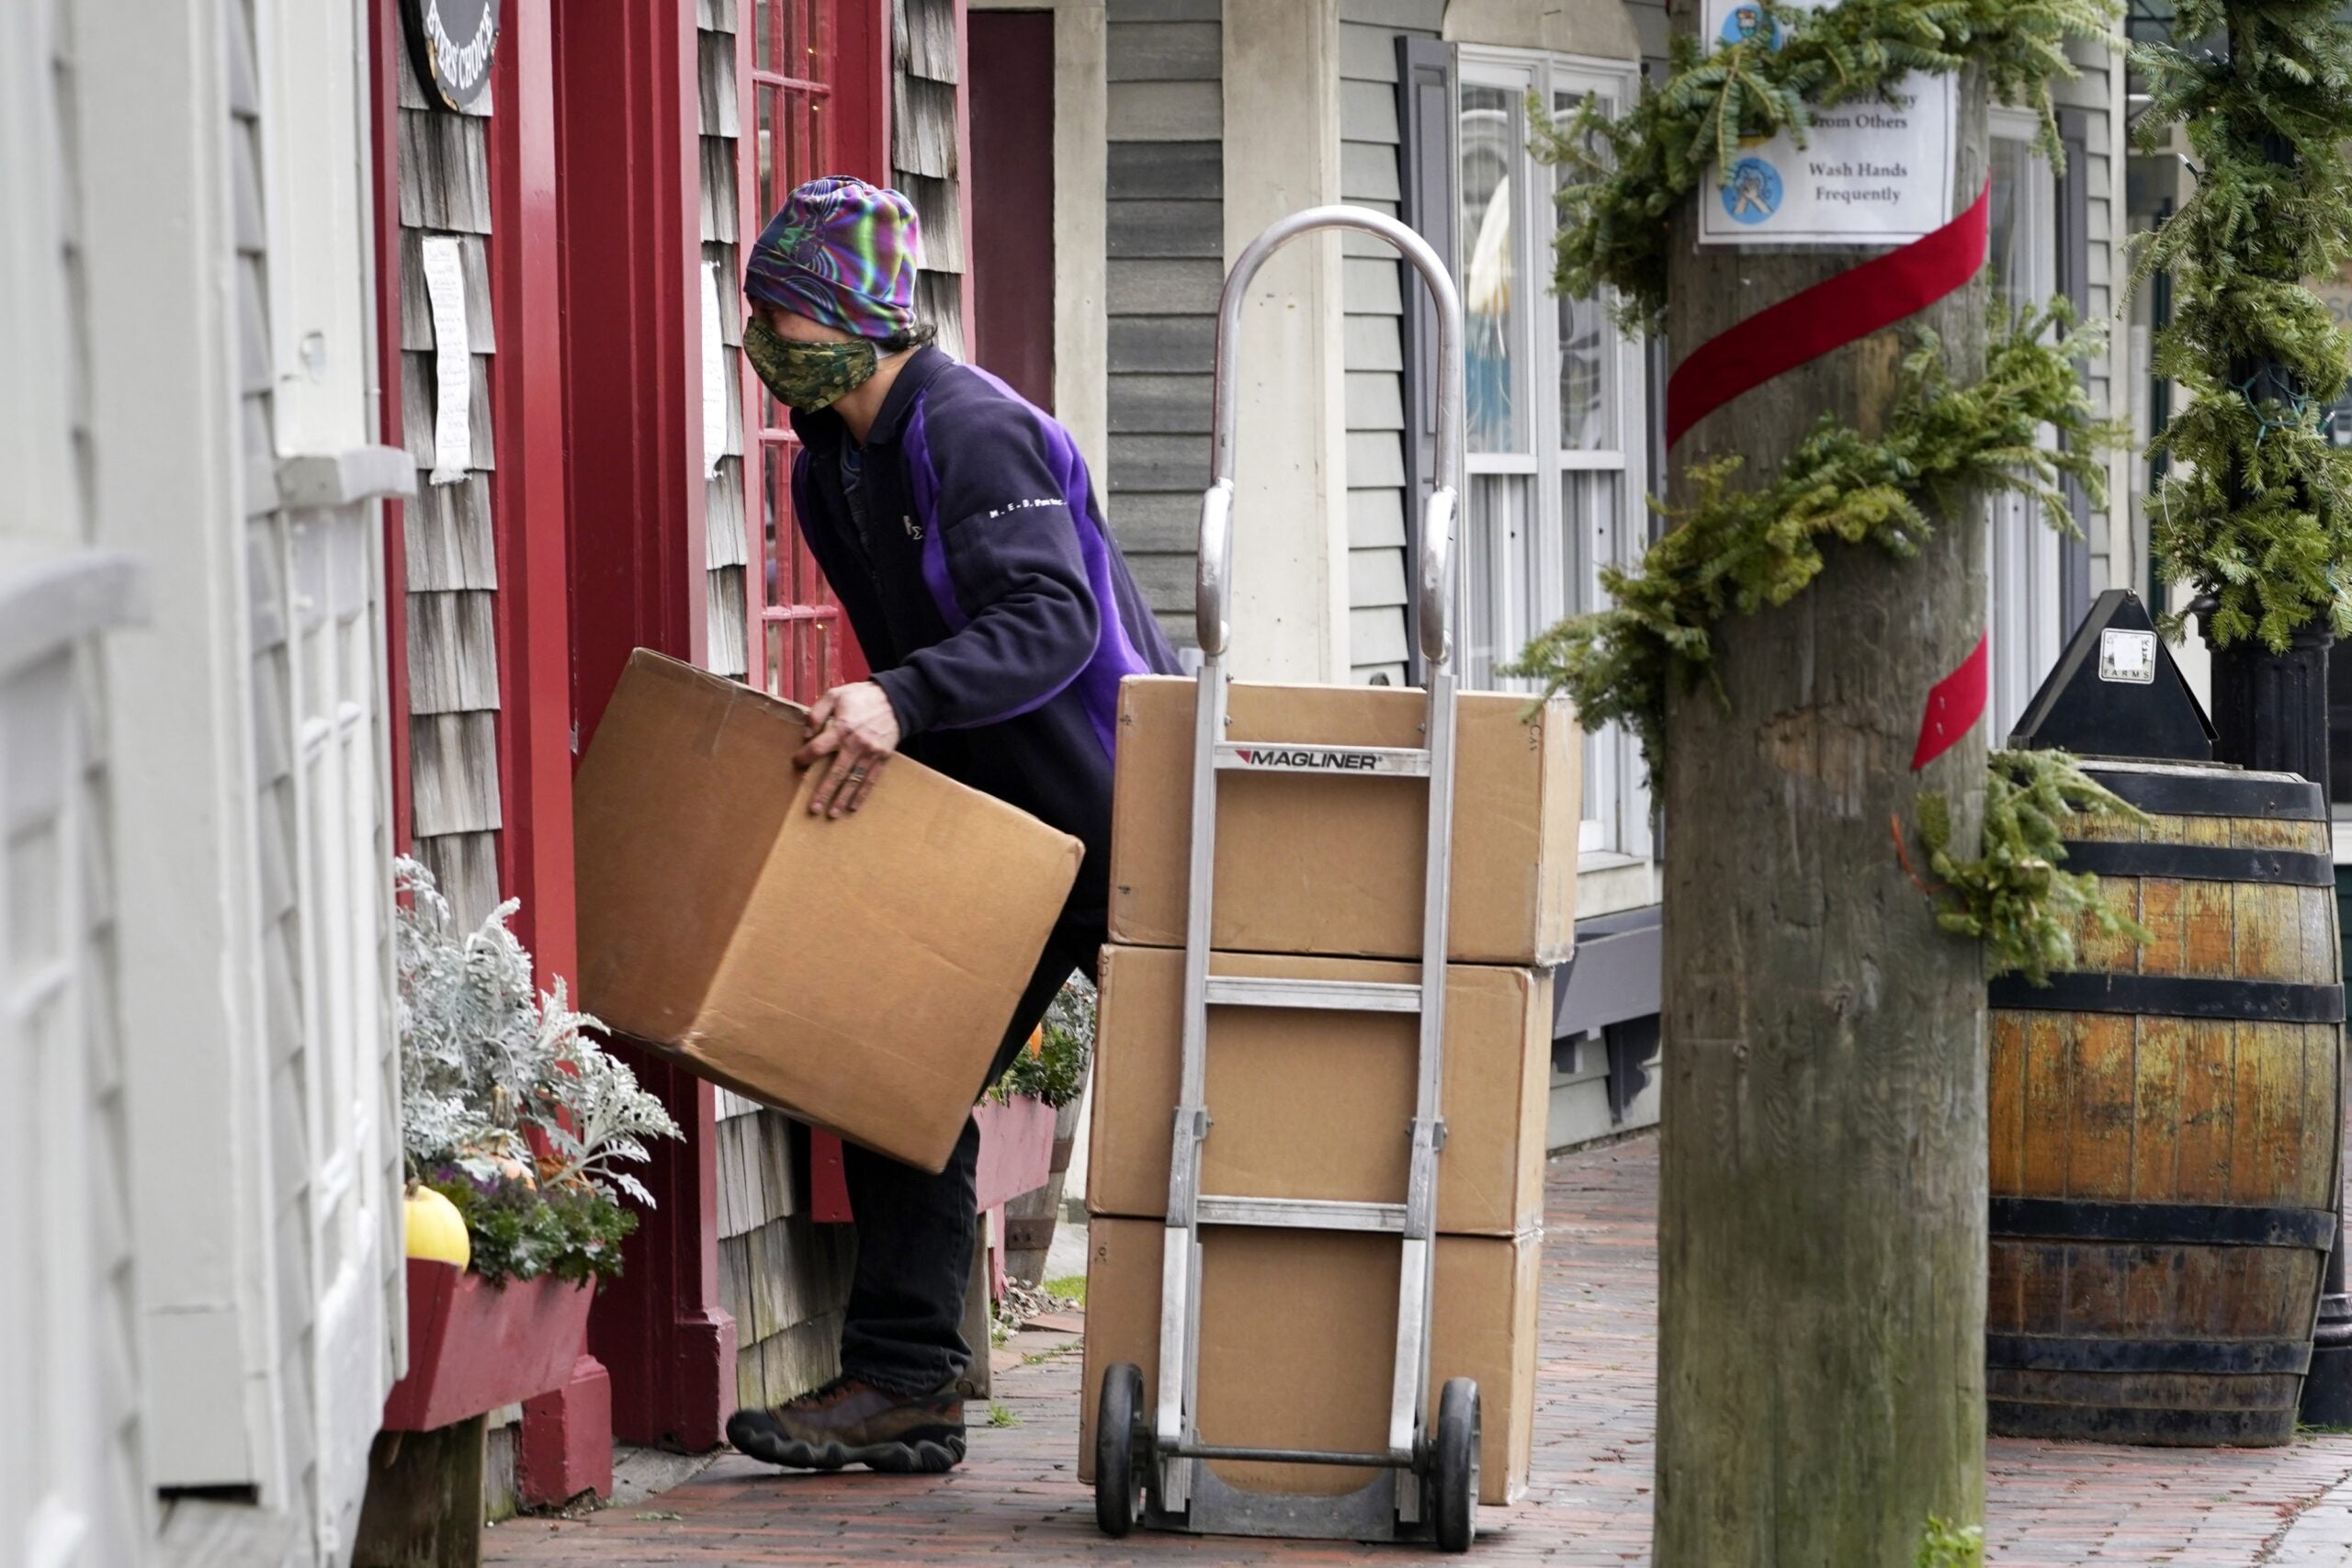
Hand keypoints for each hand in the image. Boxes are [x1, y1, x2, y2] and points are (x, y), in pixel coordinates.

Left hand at [794, 682, 900, 817]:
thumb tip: (806, 733)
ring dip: (842, 798)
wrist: (895, 700)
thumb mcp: (835, 695)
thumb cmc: (861, 697)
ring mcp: (870, 753)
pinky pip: (870, 780)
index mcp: (842, 728)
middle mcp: (855, 744)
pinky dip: (861, 794)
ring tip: (832, 813)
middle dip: (824, 792)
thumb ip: (817, 712)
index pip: (818, 748)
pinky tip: (852, 806)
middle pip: (837, 773)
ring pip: (854, 780)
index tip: (797, 763)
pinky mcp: (881, 758)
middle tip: (813, 809)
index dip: (805, 757)